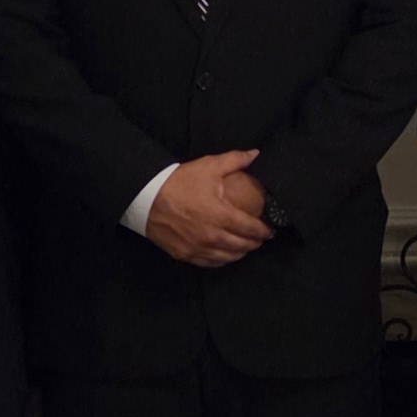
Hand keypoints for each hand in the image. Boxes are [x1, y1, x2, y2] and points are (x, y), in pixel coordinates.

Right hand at [147, 150, 272, 266]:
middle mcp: (212, 236)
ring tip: (246, 247)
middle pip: (242, 246)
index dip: (263, 231)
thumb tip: (255, 154)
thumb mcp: (208, 166)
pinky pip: (210, 262)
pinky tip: (226, 254)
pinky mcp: (185, 255)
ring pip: (228, 257)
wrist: (146, 197)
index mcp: (221, 216)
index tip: (270, 230)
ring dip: (240, 253)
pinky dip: (222, 259)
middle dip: (254, 243)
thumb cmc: (179, 182)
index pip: (250, 228)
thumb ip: (235, 160)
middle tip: (260, 239)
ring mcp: (198, 248)